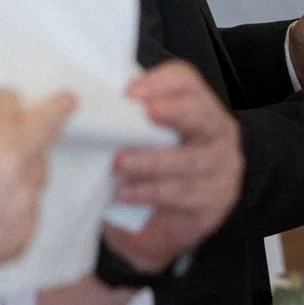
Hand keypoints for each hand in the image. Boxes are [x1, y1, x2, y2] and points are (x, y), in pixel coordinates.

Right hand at [0, 88, 74, 295]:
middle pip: (46, 125)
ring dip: (22, 168)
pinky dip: (12, 206)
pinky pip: (27, 208)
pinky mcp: (24, 233)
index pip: (7, 99)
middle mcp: (13, 159)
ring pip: (37, 171)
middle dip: (56, 111)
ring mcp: (23, 200)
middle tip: (66, 102)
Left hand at [104, 61, 241, 274]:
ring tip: (118, 164)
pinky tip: (127, 193)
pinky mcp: (213, 205)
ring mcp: (221, 171)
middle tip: (138, 118)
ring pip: (188, 160)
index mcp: (200, 106)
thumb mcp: (137, 137)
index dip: (159, 83)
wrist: (152, 223)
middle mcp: (218, 134)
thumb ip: (126, 118)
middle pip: (200, 115)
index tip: (130, 94)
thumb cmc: (144, 169)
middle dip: (169, 114)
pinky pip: (182, 197)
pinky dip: (150, 194)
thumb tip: (81, 101)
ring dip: (149, 162)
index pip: (186, 81)